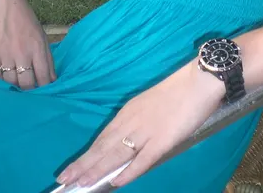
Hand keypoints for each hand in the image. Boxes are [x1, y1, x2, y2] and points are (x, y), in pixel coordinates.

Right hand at [0, 0, 55, 89]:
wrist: (6, 6)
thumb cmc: (27, 22)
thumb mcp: (43, 38)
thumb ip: (48, 60)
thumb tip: (52, 80)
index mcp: (38, 49)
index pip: (44, 78)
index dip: (45, 89)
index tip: (45, 94)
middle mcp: (23, 54)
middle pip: (27, 84)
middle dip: (30, 92)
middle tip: (31, 95)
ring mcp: (6, 55)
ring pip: (11, 83)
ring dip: (15, 89)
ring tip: (18, 91)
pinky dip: (1, 82)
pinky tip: (5, 83)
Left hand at [56, 60, 223, 187]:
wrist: (198, 80)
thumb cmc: (177, 90)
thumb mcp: (149, 104)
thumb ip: (137, 122)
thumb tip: (127, 143)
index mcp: (129, 111)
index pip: (102, 138)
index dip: (86, 154)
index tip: (71, 168)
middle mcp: (132, 121)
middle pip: (103, 147)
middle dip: (83, 165)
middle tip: (64, 180)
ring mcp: (146, 131)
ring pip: (116, 154)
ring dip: (97, 170)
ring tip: (80, 183)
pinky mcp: (163, 140)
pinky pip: (143, 159)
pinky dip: (128, 171)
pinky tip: (115, 182)